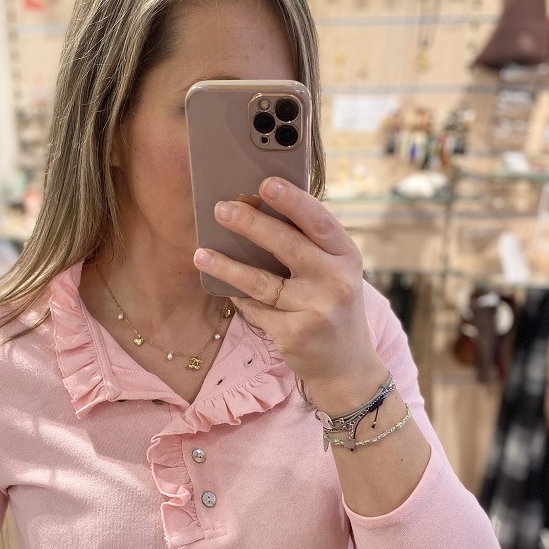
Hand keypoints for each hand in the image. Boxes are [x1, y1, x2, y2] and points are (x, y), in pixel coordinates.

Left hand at [193, 177, 387, 409]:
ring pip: (262, 282)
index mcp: (347, 256)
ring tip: (201, 254)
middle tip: (221, 209)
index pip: (320, 221)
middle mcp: (336, 282)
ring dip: (227, 266)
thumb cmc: (333, 307)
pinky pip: (256, 310)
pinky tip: (224, 288)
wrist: (345, 365)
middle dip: (250, 224)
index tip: (265, 183)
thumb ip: (309, 246)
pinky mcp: (295, 335)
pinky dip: (239, 298)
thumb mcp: (335, 273)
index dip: (292, 201)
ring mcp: (316, 310)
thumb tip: (258, 211)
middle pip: (287, 246)